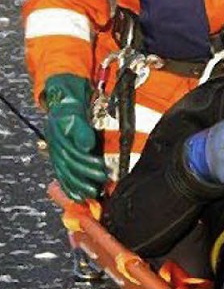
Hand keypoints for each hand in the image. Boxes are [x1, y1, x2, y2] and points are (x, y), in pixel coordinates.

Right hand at [44, 74, 107, 200]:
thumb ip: (80, 127)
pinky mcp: (59, 154)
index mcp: (60, 130)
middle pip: (70, 162)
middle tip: (101, 181)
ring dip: (78, 183)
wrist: (63, 93)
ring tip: (92, 192)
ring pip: (65, 170)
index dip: (87, 161)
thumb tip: (86, 145)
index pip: (73, 151)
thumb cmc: (71, 101)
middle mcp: (56, 141)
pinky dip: (69, 185)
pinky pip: (62, 172)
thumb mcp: (75, 109)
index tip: (101, 167)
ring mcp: (56, 148)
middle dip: (86, 174)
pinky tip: (78, 195)